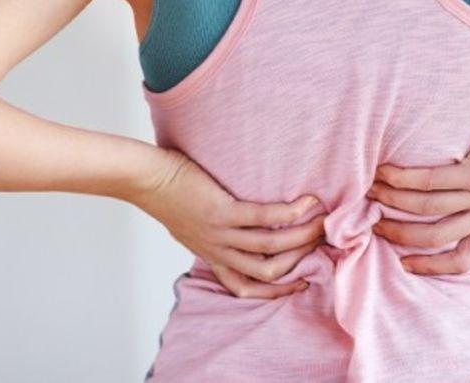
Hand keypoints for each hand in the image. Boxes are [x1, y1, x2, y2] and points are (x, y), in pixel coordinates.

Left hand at [134, 148, 326, 297]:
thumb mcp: (192, 225)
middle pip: (268, 271)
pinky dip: (290, 212)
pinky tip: (307, 202)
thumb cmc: (168, 193)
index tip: (302, 280)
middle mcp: (218, 251)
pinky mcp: (221, 212)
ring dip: (303, 236)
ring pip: (271, 247)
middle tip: (323, 241)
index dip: (278, 290)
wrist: (146, 179)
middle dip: (300, 260)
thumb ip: (215, 232)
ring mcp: (220, 234)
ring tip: (323, 221)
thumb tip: (239, 221)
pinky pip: (264, 218)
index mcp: (212, 256)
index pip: (246, 288)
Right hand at [368, 106, 469, 274]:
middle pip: (435, 236)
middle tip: (375, 226)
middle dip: (400, 234)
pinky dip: (404, 178)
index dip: (432, 266)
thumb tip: (458, 204)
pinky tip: (386, 172)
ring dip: (393, 202)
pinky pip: (431, 180)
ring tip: (371, 193)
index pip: (463, 259)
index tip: (406, 264)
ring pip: (427, 208)